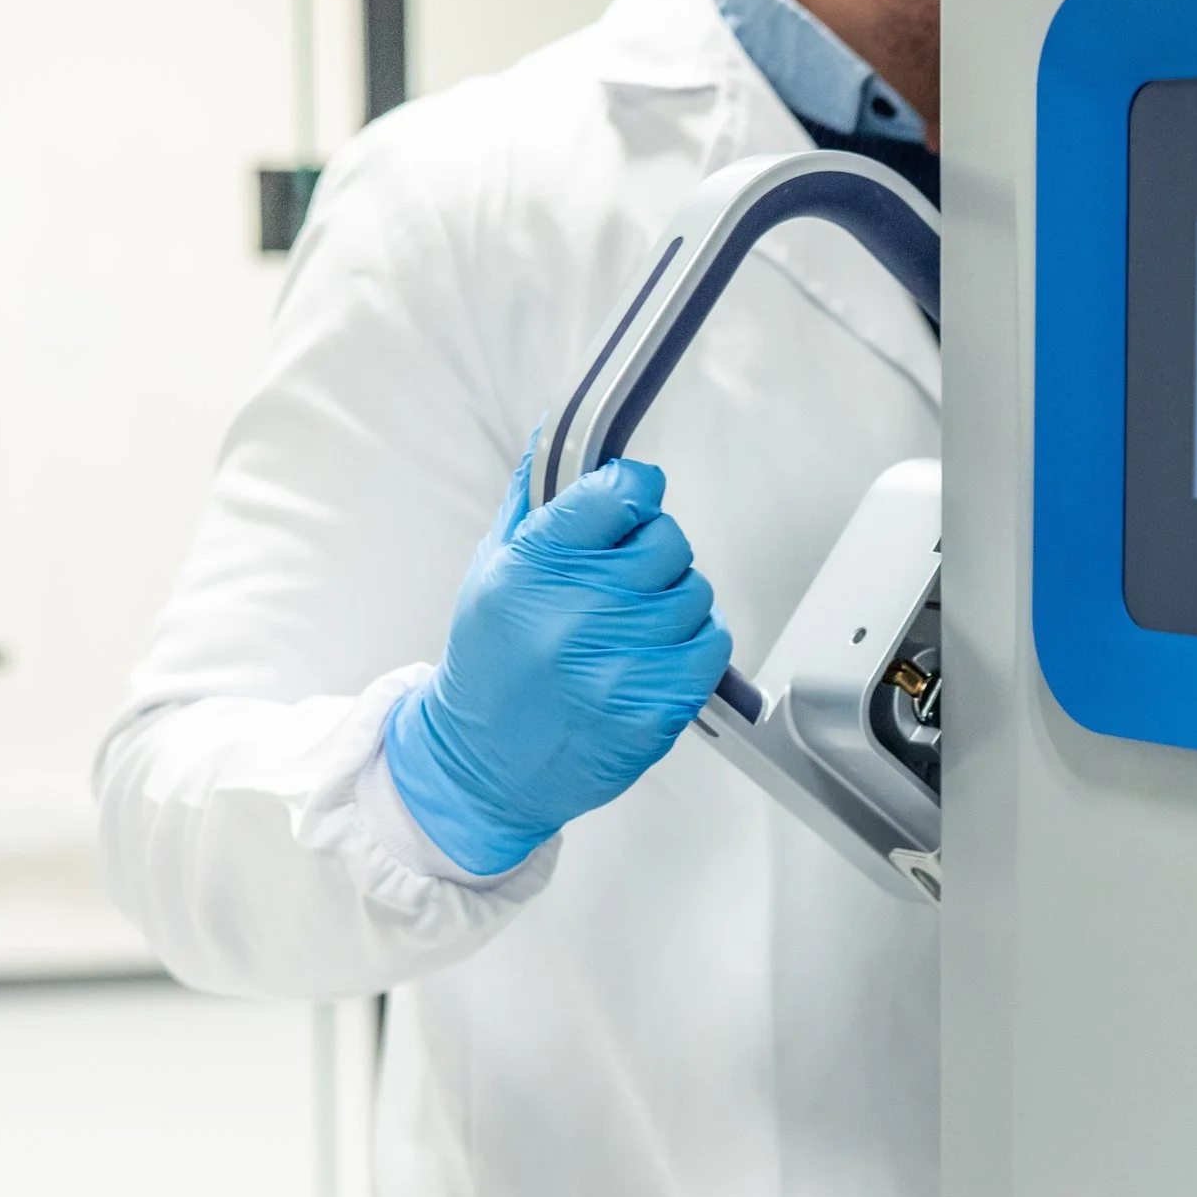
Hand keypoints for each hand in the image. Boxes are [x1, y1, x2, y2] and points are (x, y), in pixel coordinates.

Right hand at [384, 449, 731, 874]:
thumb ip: (535, 500)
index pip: (622, 493)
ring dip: (672, 601)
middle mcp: (580, 611)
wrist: (485, 765)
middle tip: (622, 578)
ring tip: (629, 625)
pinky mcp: (657, 705)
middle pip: (669, 540)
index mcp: (535, 567)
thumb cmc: (491, 664)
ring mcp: (623, 662)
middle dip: (652, 551)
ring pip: (695, 592)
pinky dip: (692, 644)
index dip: (635, 489)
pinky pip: (711, 644)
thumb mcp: (492, 570)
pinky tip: (652, 655)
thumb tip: (560, 431)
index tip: (631, 499)